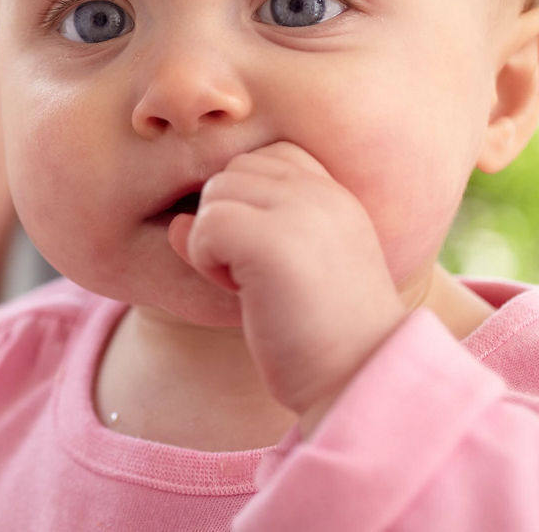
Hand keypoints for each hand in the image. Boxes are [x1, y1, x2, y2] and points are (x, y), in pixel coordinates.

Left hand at [169, 142, 406, 429]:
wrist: (360, 382)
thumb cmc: (320, 337)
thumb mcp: (283, 271)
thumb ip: (240, 231)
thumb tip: (178, 223)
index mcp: (335, 195)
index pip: (266, 158)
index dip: (248, 203)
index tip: (268, 254)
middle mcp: (323, 192)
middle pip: (234, 170)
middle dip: (228, 219)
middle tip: (256, 274)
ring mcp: (300, 211)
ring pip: (216, 190)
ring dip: (216, 240)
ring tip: (253, 284)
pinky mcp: (272, 240)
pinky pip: (205, 225)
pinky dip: (207, 260)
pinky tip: (242, 293)